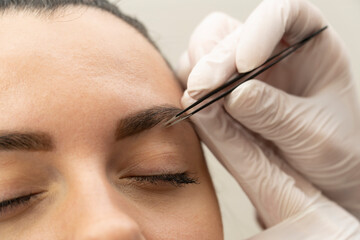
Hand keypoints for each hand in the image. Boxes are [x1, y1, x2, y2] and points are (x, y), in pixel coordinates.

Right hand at [178, 0, 359, 223]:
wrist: (324, 174)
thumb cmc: (335, 150)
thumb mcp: (315, 135)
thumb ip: (275, 113)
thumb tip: (231, 95)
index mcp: (309, 44)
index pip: (281, 13)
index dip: (258, 30)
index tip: (246, 63)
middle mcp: (271, 52)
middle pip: (228, 32)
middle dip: (213, 60)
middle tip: (201, 91)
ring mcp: (243, 72)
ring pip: (203, 51)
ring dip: (196, 73)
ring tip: (200, 103)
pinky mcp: (223, 92)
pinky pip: (195, 79)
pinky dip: (191, 93)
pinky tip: (199, 111)